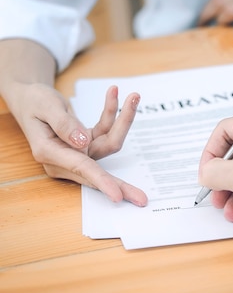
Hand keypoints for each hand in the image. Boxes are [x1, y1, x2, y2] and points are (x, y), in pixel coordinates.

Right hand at [13, 82, 146, 204]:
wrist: (30, 99)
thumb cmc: (34, 101)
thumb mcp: (46, 106)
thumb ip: (64, 124)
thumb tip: (83, 143)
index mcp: (49, 152)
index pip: (80, 168)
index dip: (101, 181)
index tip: (117, 196)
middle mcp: (63, 158)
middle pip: (98, 170)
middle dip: (122, 183)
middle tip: (142, 199)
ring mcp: (76, 152)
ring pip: (108, 143)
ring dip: (123, 120)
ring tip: (133, 96)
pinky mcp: (85, 144)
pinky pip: (105, 131)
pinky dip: (112, 112)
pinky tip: (113, 93)